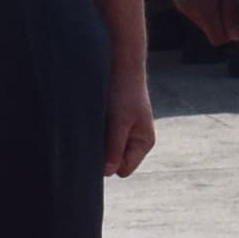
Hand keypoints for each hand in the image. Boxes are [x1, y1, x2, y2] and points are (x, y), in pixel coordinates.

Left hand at [104, 62, 154, 178]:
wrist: (120, 64)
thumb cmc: (124, 91)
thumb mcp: (120, 121)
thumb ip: (114, 147)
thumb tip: (108, 173)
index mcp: (144, 143)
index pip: (122, 169)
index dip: (109, 162)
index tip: (100, 144)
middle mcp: (134, 141)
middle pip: (113, 162)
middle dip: (102, 152)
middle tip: (96, 132)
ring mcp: (122, 134)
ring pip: (104, 151)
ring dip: (97, 141)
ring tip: (98, 121)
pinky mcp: (111, 125)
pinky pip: (99, 139)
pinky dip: (94, 132)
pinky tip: (95, 118)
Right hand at [171, 0, 238, 45]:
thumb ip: (233, 12)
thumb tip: (237, 37)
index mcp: (202, 8)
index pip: (218, 38)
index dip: (231, 32)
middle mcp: (188, 10)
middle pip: (211, 31)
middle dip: (222, 22)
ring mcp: (181, 4)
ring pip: (203, 21)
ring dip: (213, 12)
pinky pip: (195, 11)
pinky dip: (204, 5)